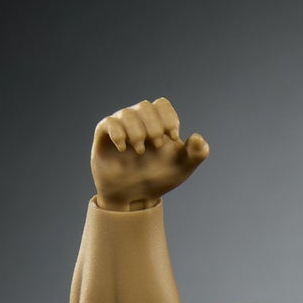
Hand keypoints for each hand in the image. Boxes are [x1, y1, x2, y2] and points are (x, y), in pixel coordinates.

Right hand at [91, 97, 208, 210]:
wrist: (135, 197)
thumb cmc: (158, 179)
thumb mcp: (182, 168)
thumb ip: (196, 154)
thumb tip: (198, 138)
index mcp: (157, 123)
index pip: (162, 105)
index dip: (168, 117)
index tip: (172, 136)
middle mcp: (138, 121)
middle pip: (145, 107)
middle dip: (154, 125)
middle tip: (157, 145)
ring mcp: (121, 127)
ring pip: (127, 113)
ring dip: (137, 131)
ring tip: (140, 151)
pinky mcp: (104, 136)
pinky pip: (108, 123)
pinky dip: (118, 133)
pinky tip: (123, 149)